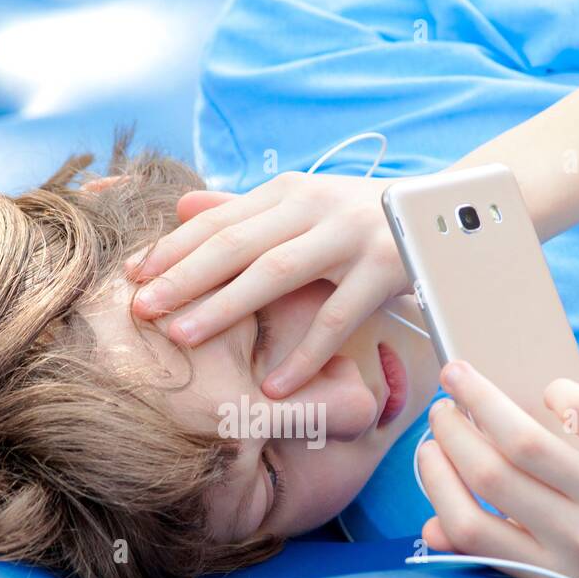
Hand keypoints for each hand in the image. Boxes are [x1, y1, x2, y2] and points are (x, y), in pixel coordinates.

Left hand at [124, 171, 409, 396]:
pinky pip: (336, 318)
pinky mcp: (384, 269)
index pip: (219, 221)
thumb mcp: (301, 206)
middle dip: (184, 278)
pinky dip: (303, 353)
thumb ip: (243, 210)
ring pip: (277, 274)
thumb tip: (180, 208)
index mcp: (288, 191)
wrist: (444, 213)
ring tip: (184, 338)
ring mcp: (351, 237)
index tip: (133, 278)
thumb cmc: (357, 217)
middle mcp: (314, 207)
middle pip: (236, 244)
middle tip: (141, 311)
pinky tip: (273, 386)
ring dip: (226, 307)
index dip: (173, 249)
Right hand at [419, 361, 578, 577]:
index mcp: (555, 572)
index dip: (436, 482)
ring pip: (524, 443)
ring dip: (482, 400)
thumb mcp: (569, 553)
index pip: (468, 529)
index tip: (427, 447)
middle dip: (451, 431)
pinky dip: (559, 394)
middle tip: (444, 404)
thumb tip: (431, 534)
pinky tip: (555, 392)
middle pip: (490, 477)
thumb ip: (506, 543)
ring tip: (466, 378)